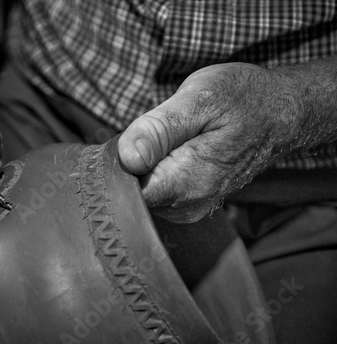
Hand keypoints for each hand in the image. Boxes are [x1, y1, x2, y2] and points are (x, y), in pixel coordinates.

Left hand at [119, 63, 299, 222]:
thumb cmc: (242, 100)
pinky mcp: (189, 204)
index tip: (132, 140)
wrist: (278, 115)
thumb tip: (127, 158)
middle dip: (132, 160)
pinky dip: (156, 168)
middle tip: (160, 130)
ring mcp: (188, 209)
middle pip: (132, 190)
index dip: (118, 165)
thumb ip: (159, 130)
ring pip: (142, 189)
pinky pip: (155, 189)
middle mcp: (186, 206)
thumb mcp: (199, 98)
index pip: (126, 191)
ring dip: (146, 163)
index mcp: (185, 183)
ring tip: (174, 137)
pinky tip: (176, 149)